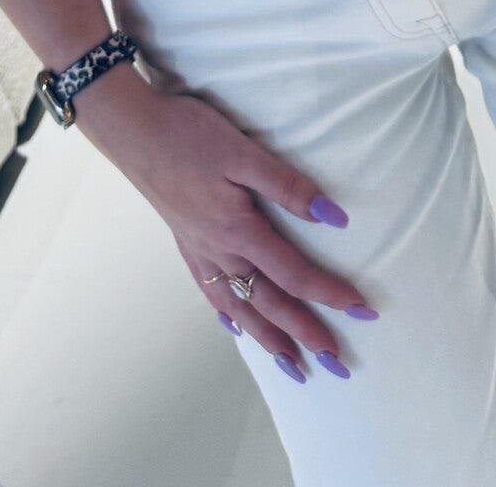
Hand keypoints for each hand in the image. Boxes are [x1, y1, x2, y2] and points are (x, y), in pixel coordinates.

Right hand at [74, 65, 376, 380]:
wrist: (133, 129)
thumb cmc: (189, 134)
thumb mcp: (244, 152)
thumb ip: (288, 186)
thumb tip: (334, 217)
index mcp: (238, 230)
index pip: (293, 274)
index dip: (329, 293)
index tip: (362, 310)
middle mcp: (219, 251)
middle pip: (269, 304)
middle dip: (305, 334)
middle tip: (336, 363)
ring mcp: (199, 251)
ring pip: (239, 307)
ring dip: (269, 339)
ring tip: (294, 366)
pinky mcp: (185, 243)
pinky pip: (211, 292)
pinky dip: (228, 316)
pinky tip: (236, 327)